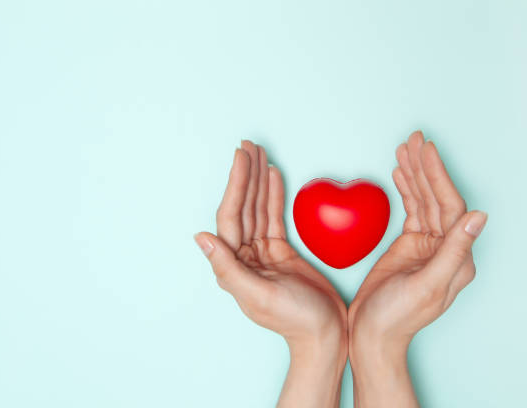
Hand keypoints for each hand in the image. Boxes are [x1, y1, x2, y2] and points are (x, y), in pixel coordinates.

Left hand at [195, 140, 347, 407]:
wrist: (326, 334)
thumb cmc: (294, 320)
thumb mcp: (260, 295)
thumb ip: (228, 268)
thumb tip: (200, 238)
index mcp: (233, 265)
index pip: (231, 216)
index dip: (235, 184)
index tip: (241, 157)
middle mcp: (243, 256)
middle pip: (242, 206)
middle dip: (245, 175)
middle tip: (249, 146)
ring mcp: (261, 252)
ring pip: (257, 208)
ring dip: (258, 180)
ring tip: (259, 153)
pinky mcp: (279, 252)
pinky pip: (273, 218)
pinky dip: (273, 196)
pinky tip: (273, 176)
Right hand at [348, 131, 487, 406]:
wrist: (372, 334)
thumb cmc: (397, 317)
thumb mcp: (426, 286)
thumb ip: (453, 252)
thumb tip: (479, 217)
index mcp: (456, 258)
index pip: (451, 207)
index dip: (439, 177)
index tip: (426, 151)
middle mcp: (445, 248)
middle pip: (438, 198)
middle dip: (426, 167)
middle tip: (414, 139)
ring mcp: (427, 246)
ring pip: (424, 200)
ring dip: (415, 173)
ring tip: (405, 147)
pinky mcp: (409, 245)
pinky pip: (411, 210)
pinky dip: (405, 189)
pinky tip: (400, 173)